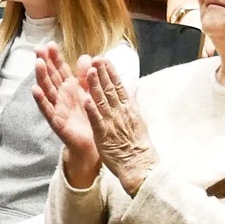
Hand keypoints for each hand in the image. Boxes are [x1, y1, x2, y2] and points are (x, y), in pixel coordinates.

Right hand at [33, 44, 98, 185]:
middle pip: (51, 77)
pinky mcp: (56, 122)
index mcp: (70, 89)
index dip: (55, 57)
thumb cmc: (89, 117)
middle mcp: (61, 97)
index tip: (49, 44)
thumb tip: (87, 56)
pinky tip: (35, 90)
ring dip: (41, 77)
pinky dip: (41, 100)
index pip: (60, 70)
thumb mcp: (89, 93)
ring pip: (47, 90)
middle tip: (38, 48)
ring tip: (37, 63)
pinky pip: (48, 110)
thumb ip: (86, 76)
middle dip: (45, 63)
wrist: (93, 143)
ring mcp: (57, 109)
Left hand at [83, 57, 154, 194]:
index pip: (118, 86)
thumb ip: (132, 102)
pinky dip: (91, 109)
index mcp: (128, 108)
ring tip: (88, 71)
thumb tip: (133, 86)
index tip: (104, 59)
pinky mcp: (104, 135)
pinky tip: (85, 98)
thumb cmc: (137, 144)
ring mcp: (112, 123)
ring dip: (95, 86)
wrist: (139, 165)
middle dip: (102, 73)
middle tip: (95, 58)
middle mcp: (120, 113)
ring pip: (102, 101)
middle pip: (110, 89)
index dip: (111, 72)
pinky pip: (96, 120)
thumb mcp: (137, 119)